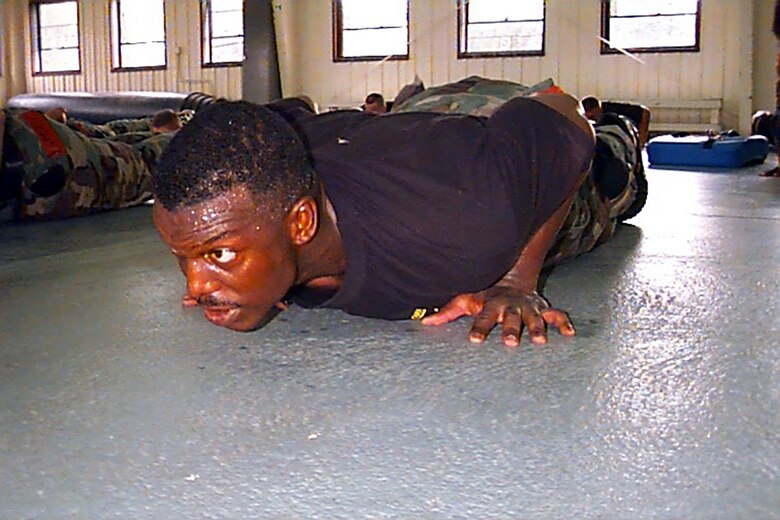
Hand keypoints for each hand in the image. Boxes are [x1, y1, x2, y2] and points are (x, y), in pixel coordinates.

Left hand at [421, 286, 574, 346]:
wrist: (512, 276)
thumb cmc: (485, 294)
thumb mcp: (466, 299)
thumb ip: (448, 312)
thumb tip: (425, 322)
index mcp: (491, 305)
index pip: (483, 318)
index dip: (479, 328)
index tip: (475, 340)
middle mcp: (511, 306)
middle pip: (511, 319)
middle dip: (511, 330)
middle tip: (510, 343)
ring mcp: (528, 307)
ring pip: (534, 318)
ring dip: (537, 329)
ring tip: (541, 341)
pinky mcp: (543, 309)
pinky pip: (556, 315)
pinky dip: (564, 323)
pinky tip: (570, 334)